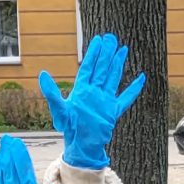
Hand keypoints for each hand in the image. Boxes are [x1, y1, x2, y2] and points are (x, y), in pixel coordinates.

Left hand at [40, 33, 143, 171]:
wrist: (82, 146)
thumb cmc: (69, 129)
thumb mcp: (59, 110)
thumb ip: (52, 93)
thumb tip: (42, 74)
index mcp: (81, 90)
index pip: (88, 67)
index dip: (93, 53)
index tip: (98, 40)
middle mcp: (94, 93)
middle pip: (102, 68)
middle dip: (106, 53)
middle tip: (111, 37)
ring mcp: (105, 101)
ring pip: (113, 78)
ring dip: (117, 64)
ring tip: (123, 49)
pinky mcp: (113, 111)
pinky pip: (126, 98)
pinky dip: (133, 89)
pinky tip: (141, 78)